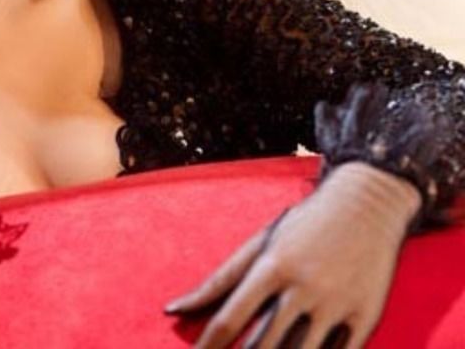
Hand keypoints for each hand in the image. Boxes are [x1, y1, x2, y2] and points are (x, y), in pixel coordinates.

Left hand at [163, 162, 421, 348]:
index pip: (229, 320)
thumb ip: (218, 281)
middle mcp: (303, 285)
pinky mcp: (365, 316)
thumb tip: (170, 310)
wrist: (367, 203)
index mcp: (272, 264)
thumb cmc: (304, 224)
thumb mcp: (260, 243)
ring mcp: (337, 303)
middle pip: (263, 346)